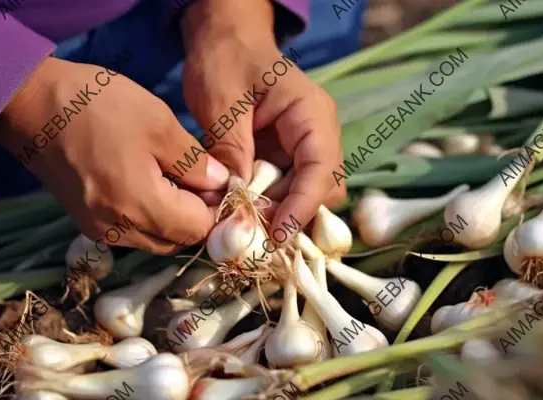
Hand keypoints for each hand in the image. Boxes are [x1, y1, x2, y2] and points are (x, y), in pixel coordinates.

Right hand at [0, 57, 228, 253]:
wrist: (32, 105)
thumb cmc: (99, 107)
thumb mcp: (159, 124)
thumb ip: (195, 162)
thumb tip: (219, 184)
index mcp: (139, 207)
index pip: (197, 229)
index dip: (216, 209)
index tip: (219, 182)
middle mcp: (119, 231)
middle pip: (177, 241)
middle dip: (197, 215)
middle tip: (201, 178)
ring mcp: (100, 230)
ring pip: (156, 240)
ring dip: (174, 218)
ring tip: (176, 179)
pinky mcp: (88, 223)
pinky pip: (133, 232)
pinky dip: (151, 217)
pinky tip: (151, 185)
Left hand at [181, 0, 345, 236]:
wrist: (226, 41)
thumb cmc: (226, 59)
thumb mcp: (222, 100)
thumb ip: (231, 148)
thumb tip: (233, 199)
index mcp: (311, 114)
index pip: (321, 169)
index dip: (302, 207)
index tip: (275, 236)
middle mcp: (316, 134)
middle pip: (320, 190)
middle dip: (289, 215)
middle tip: (250, 233)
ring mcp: (302, 148)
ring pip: (304, 196)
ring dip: (276, 214)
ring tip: (240, 225)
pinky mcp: (285, 159)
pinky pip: (285, 191)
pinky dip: (266, 206)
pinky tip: (240, 212)